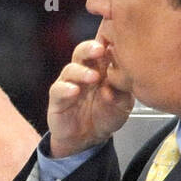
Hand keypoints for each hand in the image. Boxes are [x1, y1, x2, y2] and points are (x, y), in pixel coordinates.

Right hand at [47, 39, 133, 157]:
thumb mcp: (122, 104)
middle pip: (83, 52)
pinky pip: (58, 89)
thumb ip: (123, 90)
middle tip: (100, 50)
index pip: (102, 49)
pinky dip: (66, 88)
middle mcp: (84, 72)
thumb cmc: (105, 116)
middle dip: (91, 48)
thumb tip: (120, 79)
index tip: (117, 41)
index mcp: (101, 68)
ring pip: (70, 69)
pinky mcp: (57, 98)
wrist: (88, 139)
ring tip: (93, 77)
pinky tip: (75, 91)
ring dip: (81, 71)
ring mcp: (69, 83)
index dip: (107, 43)